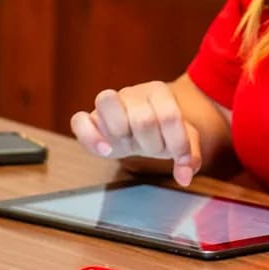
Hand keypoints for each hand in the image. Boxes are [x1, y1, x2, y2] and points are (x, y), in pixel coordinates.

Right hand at [70, 83, 201, 186]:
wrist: (144, 123)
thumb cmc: (163, 131)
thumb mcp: (184, 139)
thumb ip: (189, 156)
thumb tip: (185, 177)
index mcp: (159, 92)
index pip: (170, 116)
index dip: (177, 142)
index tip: (179, 156)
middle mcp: (132, 93)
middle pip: (142, 119)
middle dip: (151, 144)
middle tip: (152, 147)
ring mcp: (109, 105)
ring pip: (106, 101)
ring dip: (121, 132)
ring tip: (129, 144)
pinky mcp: (90, 120)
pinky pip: (78, 120)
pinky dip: (89, 136)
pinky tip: (105, 151)